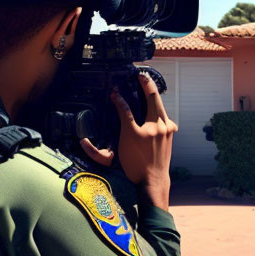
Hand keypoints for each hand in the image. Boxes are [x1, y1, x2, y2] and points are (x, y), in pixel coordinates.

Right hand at [81, 73, 177, 209]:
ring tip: (145, 85)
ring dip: (152, 95)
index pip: (126, 110)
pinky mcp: (171, 132)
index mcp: (141, 133)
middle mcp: (157, 128)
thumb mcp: (115, 157)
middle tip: (140, 75)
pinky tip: (152, 106)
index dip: (119, 100)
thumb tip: (83, 142)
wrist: (154, 180)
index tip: (114, 93)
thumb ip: (98, 149)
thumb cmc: (134, 168)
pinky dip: (157, 109)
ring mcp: (168, 129)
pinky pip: (163, 115)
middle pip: (152, 99)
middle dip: (146, 84)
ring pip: (159, 106)